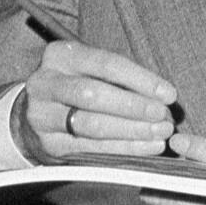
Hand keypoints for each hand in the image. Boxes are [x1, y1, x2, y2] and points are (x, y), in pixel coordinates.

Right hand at [17, 42, 179, 160]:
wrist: (37, 114)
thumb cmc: (77, 87)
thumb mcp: (91, 70)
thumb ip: (122, 78)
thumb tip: (164, 96)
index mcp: (60, 55)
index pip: (105, 64)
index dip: (140, 79)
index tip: (168, 94)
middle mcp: (45, 83)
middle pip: (94, 95)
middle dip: (134, 107)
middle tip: (163, 116)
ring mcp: (42, 115)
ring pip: (91, 124)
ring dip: (131, 131)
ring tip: (159, 134)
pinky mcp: (49, 144)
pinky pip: (90, 148)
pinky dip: (122, 149)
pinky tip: (145, 147)